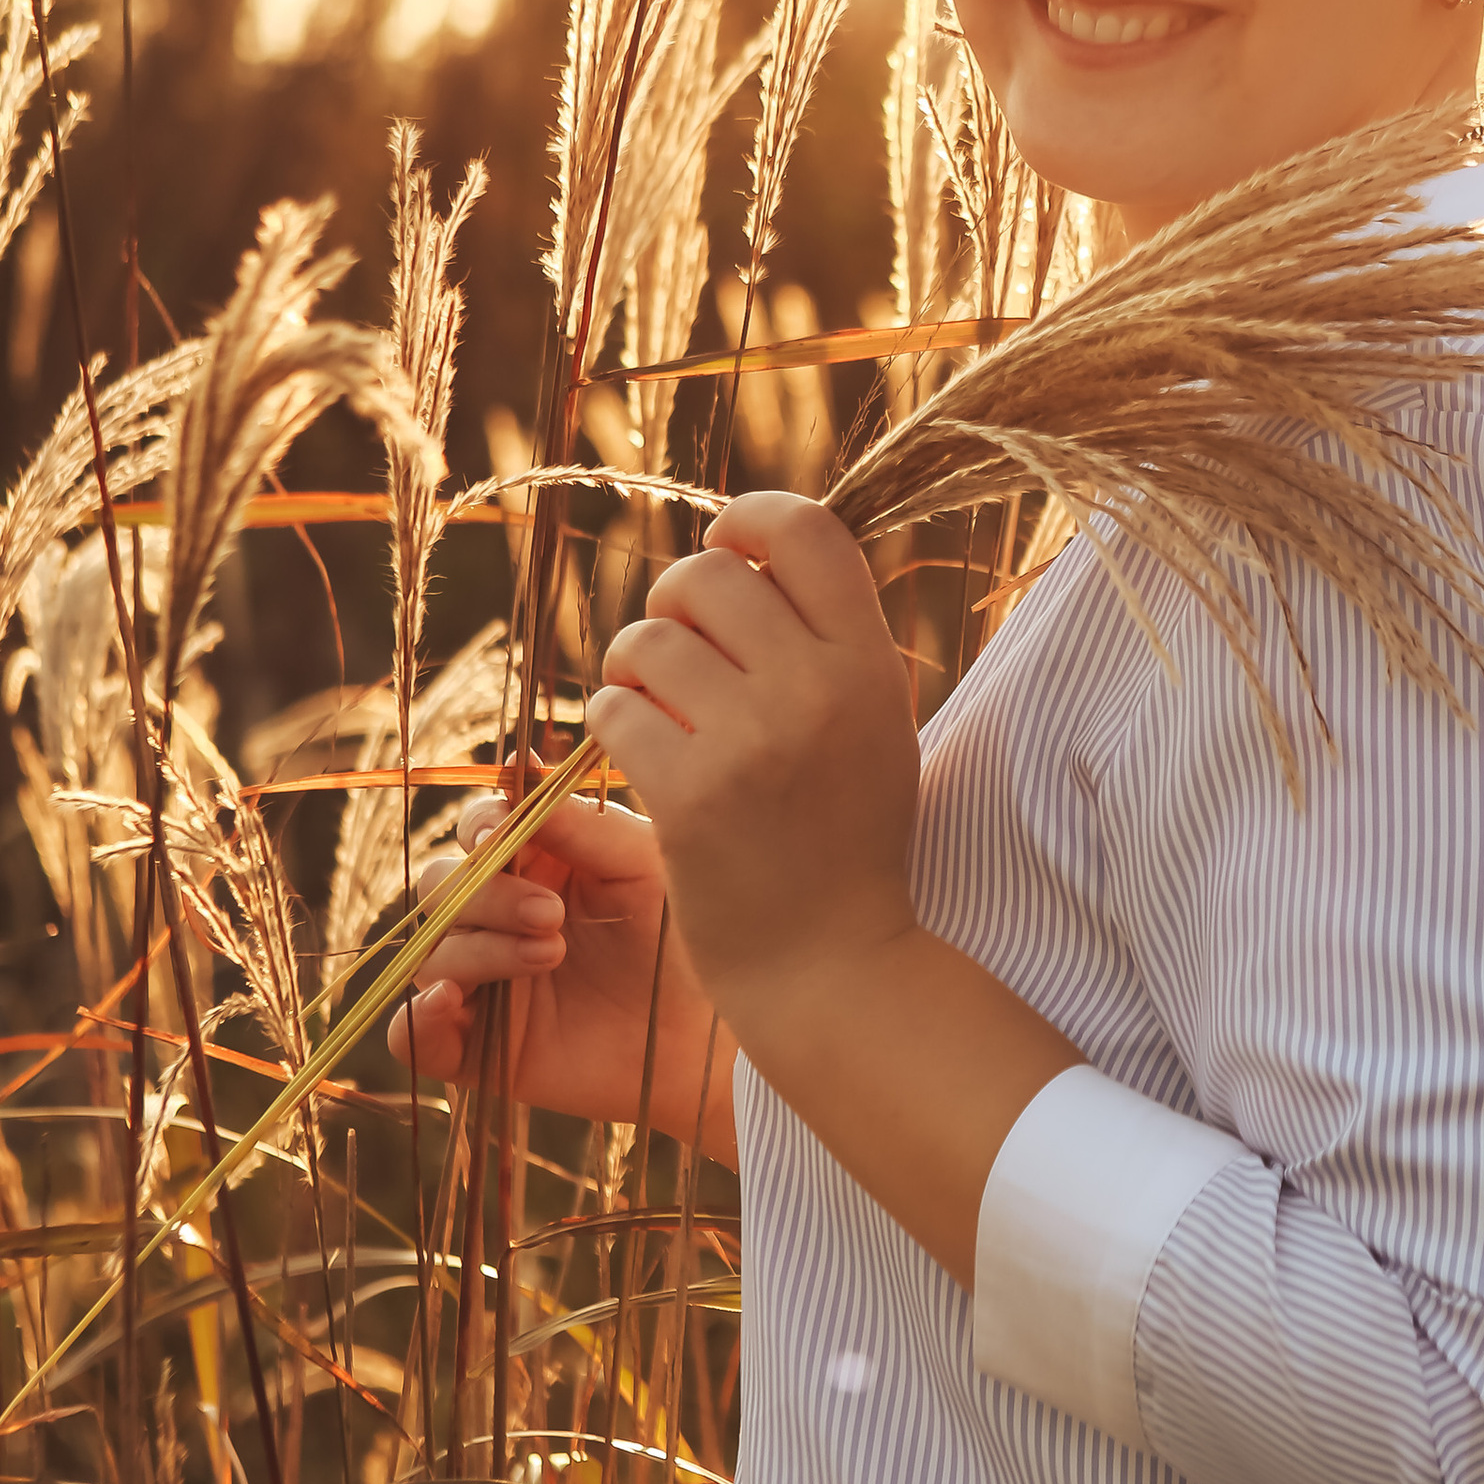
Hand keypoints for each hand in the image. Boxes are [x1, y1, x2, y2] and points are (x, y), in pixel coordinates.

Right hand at [386, 785, 729, 1133]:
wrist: (701, 1033)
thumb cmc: (680, 938)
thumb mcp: (644, 865)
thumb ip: (585, 823)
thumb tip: (521, 769)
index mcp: (533, 865)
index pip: (476, 830)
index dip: (478, 827)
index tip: (497, 835)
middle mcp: (496, 918)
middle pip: (439, 887)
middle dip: (487, 895)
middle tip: (552, 916)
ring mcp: (481, 983)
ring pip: (430, 953)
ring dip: (482, 950)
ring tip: (553, 954)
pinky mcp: (474, 1047)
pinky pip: (410, 1034)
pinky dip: (415, 1019)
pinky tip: (451, 1003)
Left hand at [586, 491, 1076, 1285]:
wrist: (830, 963)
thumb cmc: (843, 834)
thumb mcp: (870, 721)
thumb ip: (824, 635)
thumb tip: (738, 543)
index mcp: (870, 662)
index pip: (803, 528)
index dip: (746, 520)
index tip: (723, 545)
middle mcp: (815, 690)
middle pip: (706, 575)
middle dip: (673, 603)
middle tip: (678, 649)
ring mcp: (750, 744)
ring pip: (646, 642)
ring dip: (635, 669)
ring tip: (659, 710)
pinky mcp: (688, 797)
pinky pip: (614, 711)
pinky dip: (615, 725)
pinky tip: (643, 756)